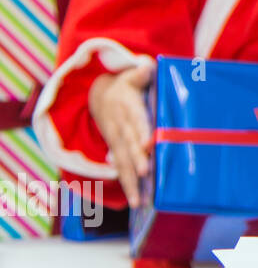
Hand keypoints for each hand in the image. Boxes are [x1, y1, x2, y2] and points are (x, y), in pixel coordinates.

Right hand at [88, 63, 154, 207]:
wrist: (99, 94)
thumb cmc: (125, 84)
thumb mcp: (131, 73)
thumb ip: (141, 72)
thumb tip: (147, 66)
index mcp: (128, 108)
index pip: (136, 121)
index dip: (141, 132)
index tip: (148, 144)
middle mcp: (120, 127)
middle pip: (129, 145)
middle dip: (136, 160)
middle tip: (146, 173)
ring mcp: (116, 141)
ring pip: (122, 163)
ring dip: (131, 182)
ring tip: (139, 201)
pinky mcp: (115, 150)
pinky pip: (120, 169)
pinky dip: (128, 185)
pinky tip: (137, 201)